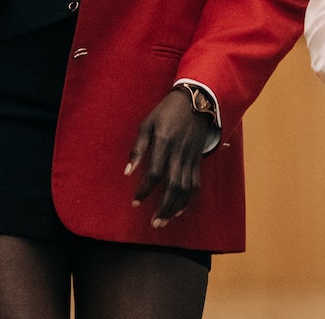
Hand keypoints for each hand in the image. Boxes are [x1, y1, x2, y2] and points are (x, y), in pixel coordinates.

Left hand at [125, 89, 210, 226]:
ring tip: (164, 221)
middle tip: (154, 223)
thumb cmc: (166, 112)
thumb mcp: (147, 124)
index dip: (144, 190)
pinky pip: (196, 185)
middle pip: (174, 186)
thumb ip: (138, 148)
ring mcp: (191, 158)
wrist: (194, 101)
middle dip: (164, 207)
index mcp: (165, 143)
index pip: (155, 173)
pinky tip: (180, 210)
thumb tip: (127, 172)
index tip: (135, 202)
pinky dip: (189, 200)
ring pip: (186, 189)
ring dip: (175, 208)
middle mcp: (179, 153)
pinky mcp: (198, 160)